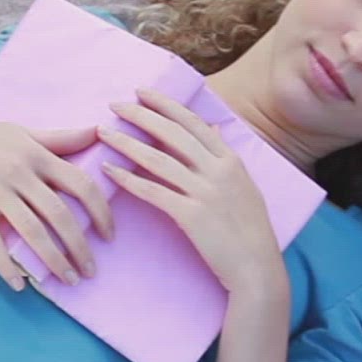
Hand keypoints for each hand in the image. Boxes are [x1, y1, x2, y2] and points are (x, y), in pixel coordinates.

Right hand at [0, 111, 113, 290]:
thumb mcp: (23, 132)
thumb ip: (61, 138)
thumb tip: (98, 131)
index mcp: (38, 155)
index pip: (82, 184)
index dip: (101, 212)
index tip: (109, 235)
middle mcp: (20, 173)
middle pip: (61, 215)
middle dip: (80, 248)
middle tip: (91, 271)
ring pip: (33, 232)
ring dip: (54, 261)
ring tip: (68, 280)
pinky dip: (7, 266)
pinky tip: (19, 285)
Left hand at [97, 88, 285, 300]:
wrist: (257, 269)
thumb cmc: (250, 232)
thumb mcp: (245, 186)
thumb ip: (226, 157)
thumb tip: (213, 128)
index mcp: (231, 160)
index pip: (193, 122)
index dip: (165, 105)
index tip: (141, 92)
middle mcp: (218, 170)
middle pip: (172, 133)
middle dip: (141, 115)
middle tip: (114, 104)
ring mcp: (205, 192)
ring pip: (158, 159)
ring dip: (127, 143)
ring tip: (104, 132)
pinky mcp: (192, 216)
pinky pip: (153, 191)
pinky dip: (129, 179)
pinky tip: (110, 171)